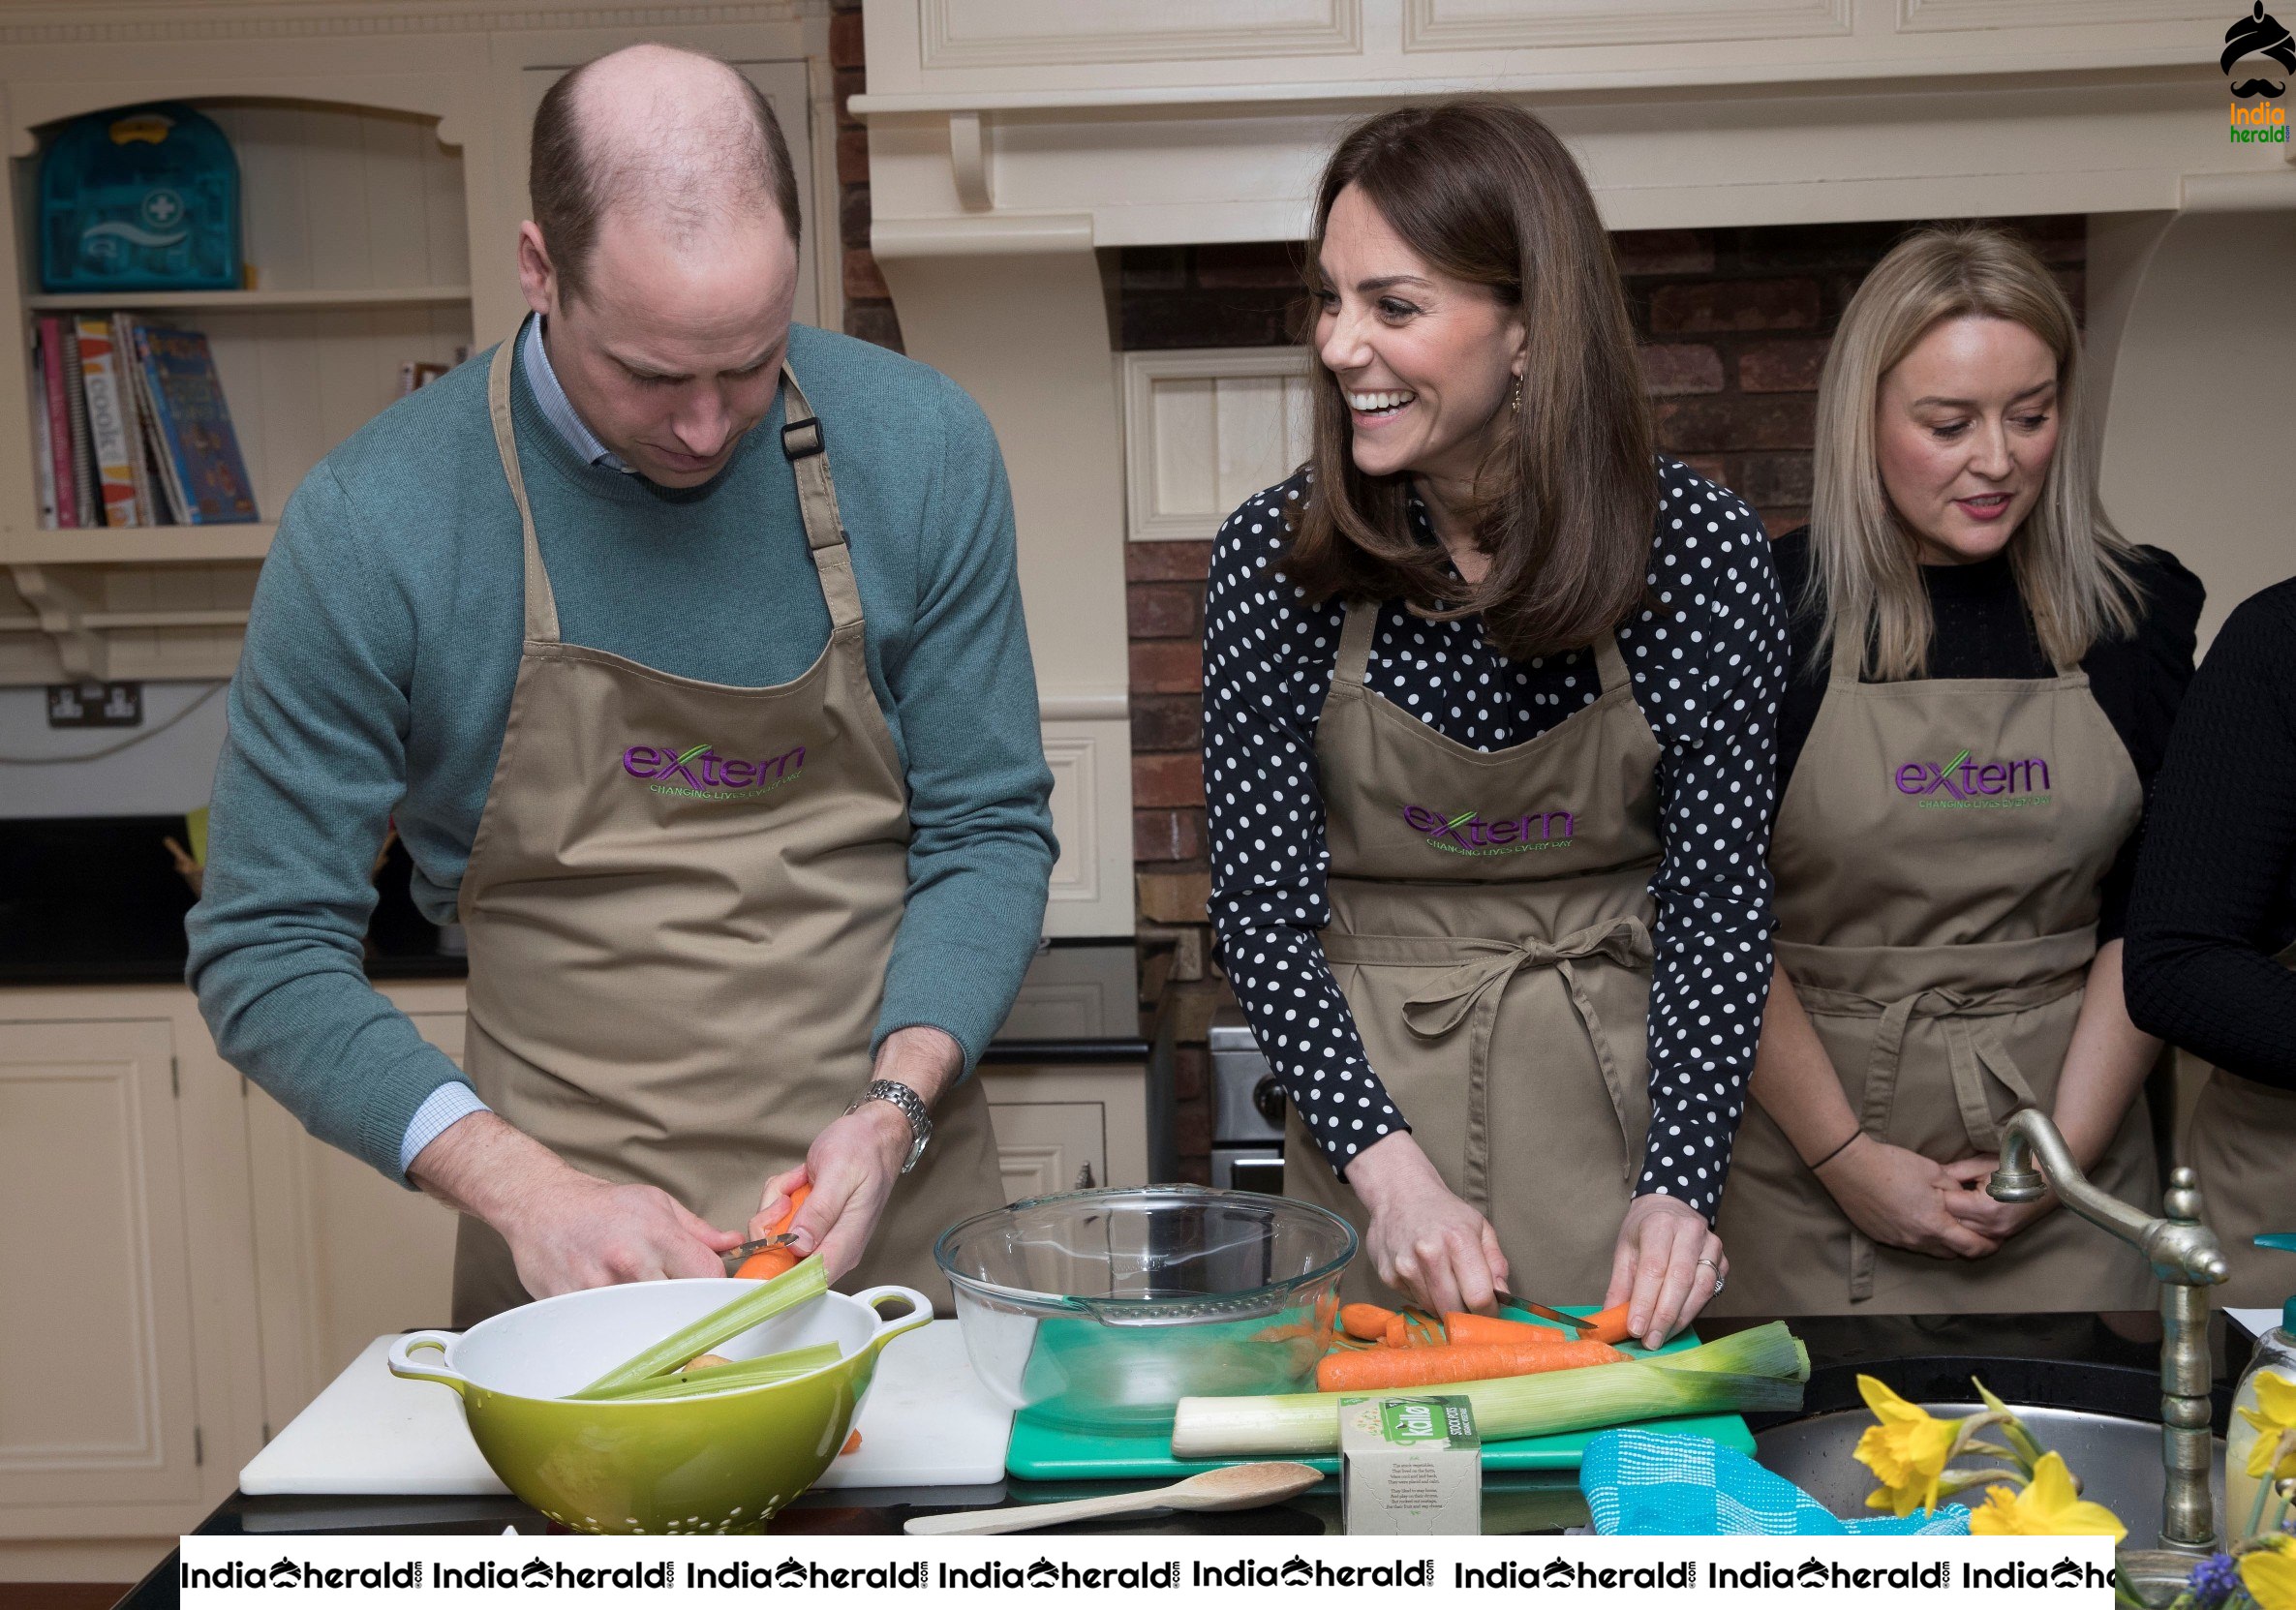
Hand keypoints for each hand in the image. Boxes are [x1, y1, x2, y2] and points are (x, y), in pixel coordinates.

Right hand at [409, 1111, 743, 1296]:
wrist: (540, 1204)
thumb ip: (697, 1230)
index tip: (711, 1294)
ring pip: (643, 1322)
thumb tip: (732, 1244)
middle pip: (679, 1304)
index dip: (714, 1288)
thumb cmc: (600, 1206)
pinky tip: (613, 1315)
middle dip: (685, 1309)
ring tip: (644, 1310)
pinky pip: (606, 1329)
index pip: (707, 1275)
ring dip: (649, 1322)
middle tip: (680, 1309)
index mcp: (656, 1233)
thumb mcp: (655, 1203)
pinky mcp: (571, 1306)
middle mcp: (629, 1260)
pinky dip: (615, 1328)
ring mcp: (598, 1286)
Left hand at [754, 1101, 913, 1282]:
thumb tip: (799, 1246)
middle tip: (787, 1195)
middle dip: (771, 1224)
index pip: (808, 1279)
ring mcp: (818, 1238)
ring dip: (775, 1205)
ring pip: (773, 1238)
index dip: (778, 1270)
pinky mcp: (807, 1227)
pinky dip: (779, 1198)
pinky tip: (798, 1182)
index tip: (765, 1240)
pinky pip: (777, 1221)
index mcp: (846, 1244)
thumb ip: (820, 1211)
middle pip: (781, 1259)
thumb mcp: (839, 1173)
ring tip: (799, 1181)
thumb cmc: (863, 1150)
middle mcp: (832, 1248)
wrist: (873, 1135)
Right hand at [1343, 1132, 1509, 1313]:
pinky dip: (1422, 1295)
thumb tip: (1503, 1297)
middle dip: (1465, 1314)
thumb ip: (1496, 1263)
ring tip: (1445, 1282)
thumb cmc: (1444, 1211)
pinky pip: (1412, 1301)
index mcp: (1458, 1240)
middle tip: (1469, 1303)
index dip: (1488, 1311)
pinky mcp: (1387, 1275)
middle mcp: (1429, 1254)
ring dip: (1443, 1305)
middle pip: (1453, 1310)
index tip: (1490, 1311)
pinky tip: (1423, 1275)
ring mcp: (1404, 1266)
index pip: (1479, 1297)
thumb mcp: (1480, 1227)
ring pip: (1432, 1309)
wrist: (1399, 1192)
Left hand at [1602, 1193, 1726, 1349]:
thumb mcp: (1624, 1249)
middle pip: (1680, 1280)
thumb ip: (1620, 1285)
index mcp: (1660, 1224)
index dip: (1645, 1301)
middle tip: (1650, 1340)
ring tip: (1662, 1337)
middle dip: (1664, 1316)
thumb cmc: (1645, 1230)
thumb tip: (1609, 1320)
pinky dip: (1693, 1311)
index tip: (1635, 1328)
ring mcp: (1712, 1246)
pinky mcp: (1724, 1261)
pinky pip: (1711, 1291)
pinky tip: (1677, 1324)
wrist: (1671, 1208)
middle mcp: (1690, 1232)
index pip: (1654, 1267)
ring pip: (1701, 1288)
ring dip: (1681, 1318)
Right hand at [1815, 1136, 2000, 1259]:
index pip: (1970, 1246)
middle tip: (1974, 1235)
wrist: (1849, 1167)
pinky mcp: (1881, 1236)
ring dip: (1941, 1242)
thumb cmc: (1892, 1166)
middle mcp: (1917, 1239)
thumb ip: (1954, 1189)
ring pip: (1928, 1250)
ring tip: (1945, 1227)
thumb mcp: (1933, 1171)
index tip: (1995, 1243)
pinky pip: (1908, 1243)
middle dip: (1965, 1247)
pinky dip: (1918, 1237)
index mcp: (1934, 1224)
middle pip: (1950, 1253)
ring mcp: (1897, 1240)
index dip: (1987, 1247)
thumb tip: (1964, 1197)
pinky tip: (1916, 1220)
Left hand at [1935, 1154, 2055, 1241]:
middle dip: (1939, 1211)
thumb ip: (1955, 1172)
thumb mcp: (1983, 1165)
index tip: (1924, 1188)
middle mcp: (1991, 1226)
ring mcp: (1999, 1234)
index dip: (1934, 1195)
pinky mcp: (2003, 1237)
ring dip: (1951, 1222)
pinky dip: (1965, 1229)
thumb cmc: (2017, 1166)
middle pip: (1951, 1223)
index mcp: (1985, 1207)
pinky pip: (1976, 1238)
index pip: (1947, 1206)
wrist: (2050, 1178)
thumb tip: (1931, 1175)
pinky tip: (1958, 1219)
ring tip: (1941, 1208)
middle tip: (1927, 1199)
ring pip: (1962, 1234)